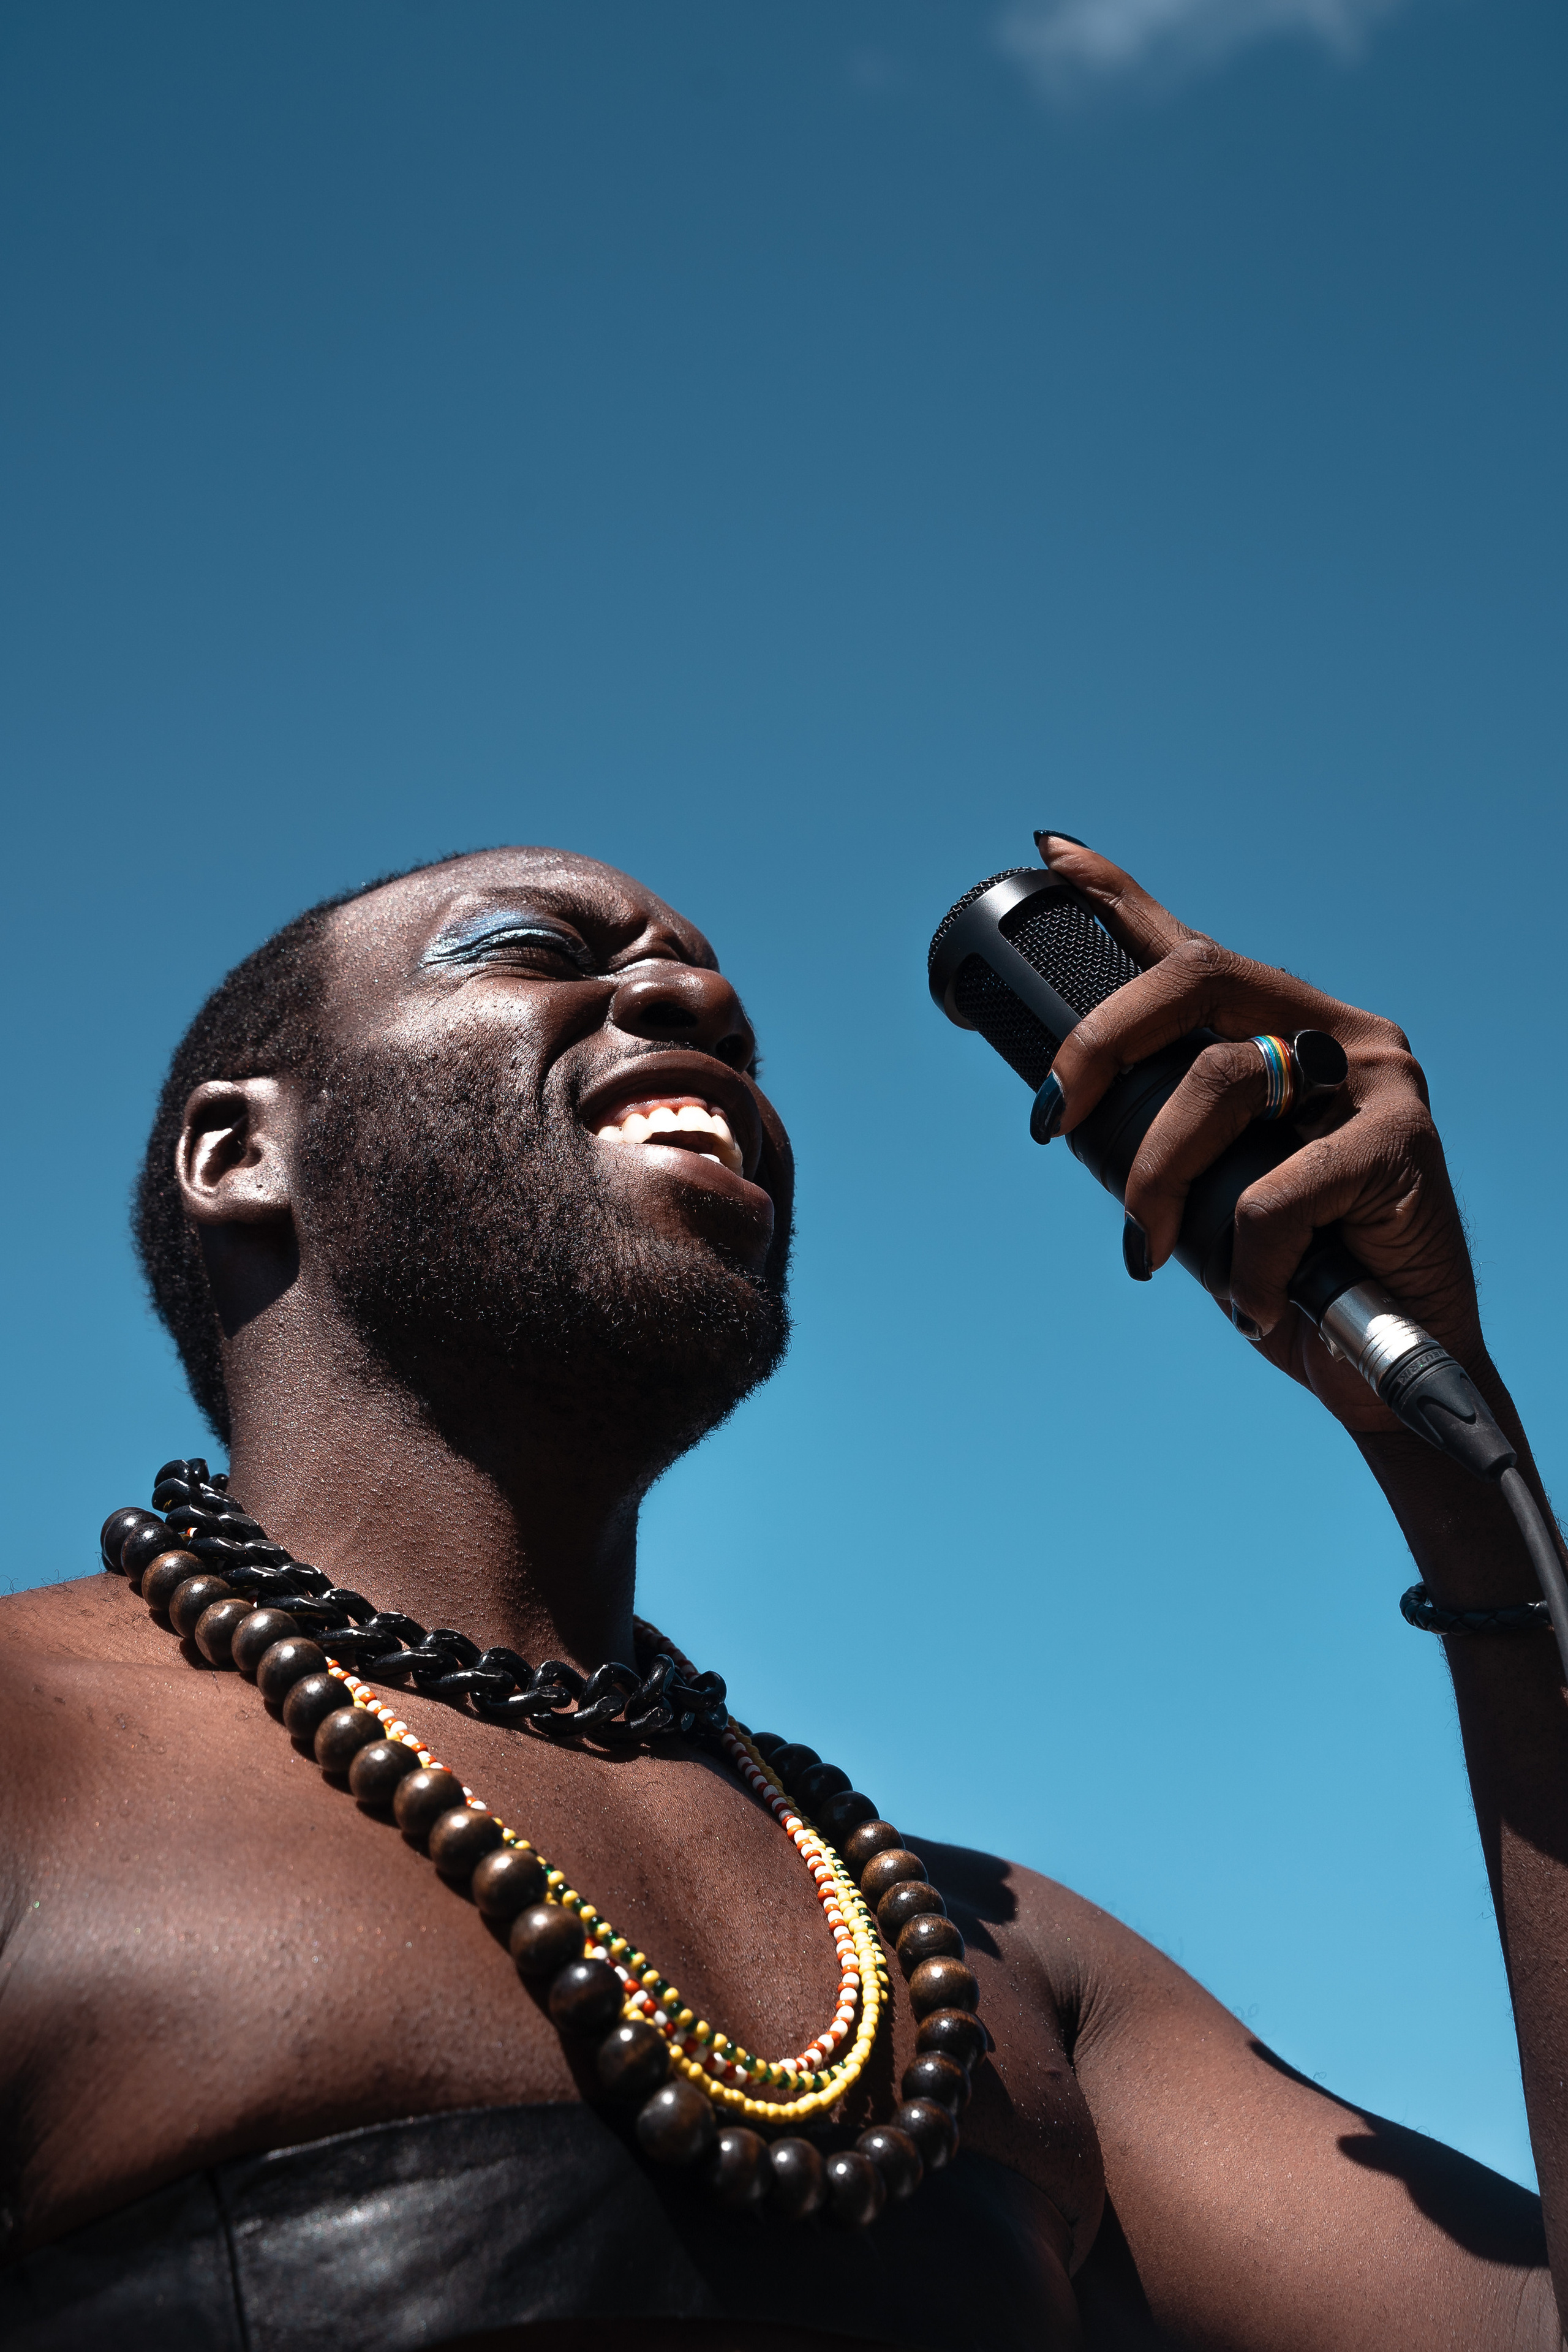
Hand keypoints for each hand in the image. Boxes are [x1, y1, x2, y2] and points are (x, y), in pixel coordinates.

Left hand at [1037, 834, 1483, 1434]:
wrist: (1393, 1358)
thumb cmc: (1296, 1273)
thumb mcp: (1217, 1190)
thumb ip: (1175, 1134)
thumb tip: (1072, 1112)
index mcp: (1285, 1029)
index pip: (1191, 949)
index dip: (1120, 897)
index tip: (1054, 855)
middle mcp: (1335, 1032)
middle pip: (1194, 981)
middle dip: (1099, 1045)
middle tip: (1048, 1122)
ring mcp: (1375, 1081)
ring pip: (1218, 1084)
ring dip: (1155, 1177)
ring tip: (1149, 1250)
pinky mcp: (1403, 1145)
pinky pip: (1275, 1193)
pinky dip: (1243, 1259)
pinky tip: (1254, 1301)